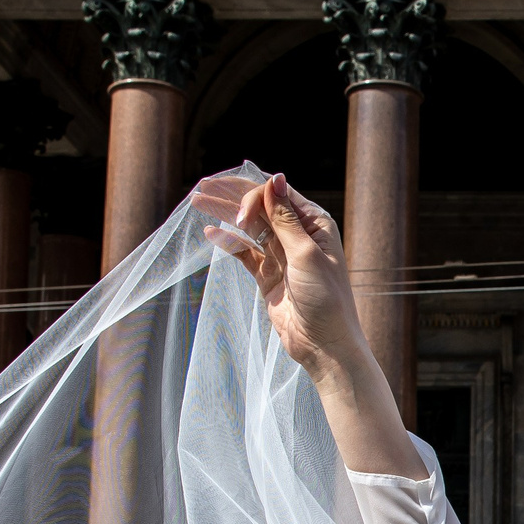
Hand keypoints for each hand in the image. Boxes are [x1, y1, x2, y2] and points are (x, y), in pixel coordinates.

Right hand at [192, 171, 364, 378]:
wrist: (325, 344)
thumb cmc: (326, 300)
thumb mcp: (305, 255)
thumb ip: (285, 218)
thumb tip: (274, 178)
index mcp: (315, 224)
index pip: (277, 195)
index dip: (252, 195)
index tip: (239, 216)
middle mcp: (299, 235)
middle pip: (260, 207)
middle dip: (231, 196)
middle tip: (202, 187)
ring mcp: (281, 255)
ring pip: (249, 227)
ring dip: (225, 214)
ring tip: (197, 202)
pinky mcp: (268, 275)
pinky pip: (244, 252)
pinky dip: (228, 242)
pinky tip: (210, 232)